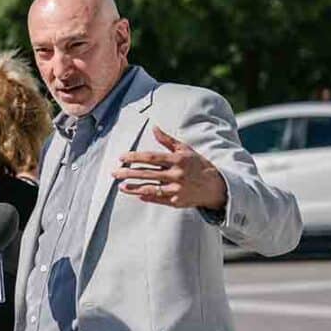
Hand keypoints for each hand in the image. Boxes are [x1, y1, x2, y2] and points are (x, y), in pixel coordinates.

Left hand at [112, 126, 227, 209]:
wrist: (216, 186)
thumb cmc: (198, 165)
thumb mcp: (185, 150)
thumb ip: (168, 140)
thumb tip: (154, 128)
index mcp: (177, 160)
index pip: (151, 157)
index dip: (135, 157)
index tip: (122, 157)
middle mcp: (176, 175)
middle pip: (147, 173)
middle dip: (129, 173)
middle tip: (114, 172)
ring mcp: (176, 189)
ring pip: (151, 188)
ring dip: (134, 188)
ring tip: (121, 187)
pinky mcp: (177, 201)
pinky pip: (159, 199)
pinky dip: (147, 196)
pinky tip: (136, 194)